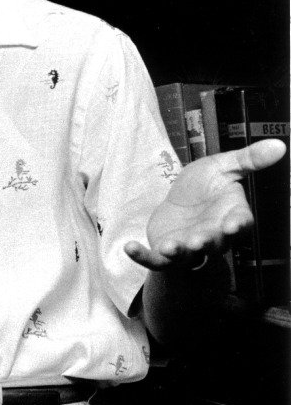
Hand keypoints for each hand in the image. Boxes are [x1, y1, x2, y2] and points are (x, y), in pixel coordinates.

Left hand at [124, 139, 285, 270]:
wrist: (179, 201)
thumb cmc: (205, 185)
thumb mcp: (224, 167)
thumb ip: (249, 159)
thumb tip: (280, 144)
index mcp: (231, 217)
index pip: (240, 224)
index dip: (238, 225)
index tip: (235, 224)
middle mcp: (212, 236)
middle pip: (213, 243)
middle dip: (206, 242)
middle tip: (199, 240)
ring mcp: (188, 248)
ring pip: (186, 256)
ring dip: (178, 253)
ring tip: (169, 247)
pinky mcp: (165, 254)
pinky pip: (154, 260)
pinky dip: (142, 256)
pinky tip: (129, 248)